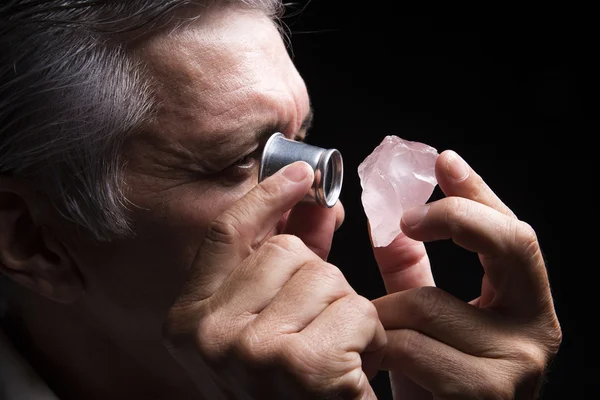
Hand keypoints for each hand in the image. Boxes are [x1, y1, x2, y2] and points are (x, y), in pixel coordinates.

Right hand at [164, 161, 385, 399]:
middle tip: (315, 329)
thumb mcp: (267, 325)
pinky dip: (367, 338)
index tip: (300, 173)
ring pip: (327, 278)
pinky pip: (356, 311)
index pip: (226, 233)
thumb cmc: (284, 390)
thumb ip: (286, 259)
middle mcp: (209, 333)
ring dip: (344, 313)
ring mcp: (252, 348)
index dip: (266, 196)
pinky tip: (351, 372)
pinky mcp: (303, 364)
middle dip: (317, 282)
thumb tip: (315, 204)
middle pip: (287, 252)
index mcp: (188, 319)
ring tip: (332, 355)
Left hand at [371, 150, 561, 398]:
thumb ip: (412, 267)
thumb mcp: (426, 314)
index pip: (513, 232)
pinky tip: (370, 354)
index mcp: (527, 303)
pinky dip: (381, 343)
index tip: (442, 161)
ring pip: (431, 303)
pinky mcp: (486, 395)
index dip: (479, 191)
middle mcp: (537, 330)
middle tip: (405, 221)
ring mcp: (519, 365)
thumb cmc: (431, 376)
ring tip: (364, 321)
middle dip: (452, 219)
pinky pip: (413, 346)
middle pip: (511, 243)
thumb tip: (388, 216)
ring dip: (383, 308)